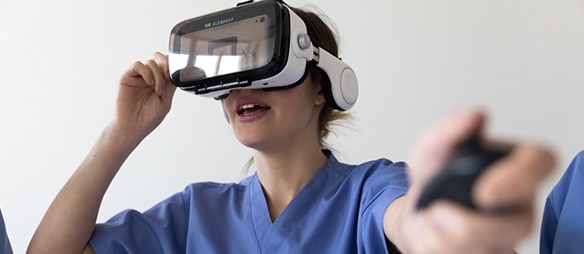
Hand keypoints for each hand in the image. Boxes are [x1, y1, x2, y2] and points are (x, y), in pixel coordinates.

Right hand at [111, 52, 176, 142]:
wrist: (133, 127)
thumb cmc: (147, 118)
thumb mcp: (166, 101)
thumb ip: (170, 85)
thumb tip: (176, 72)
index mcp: (160, 83)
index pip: (168, 66)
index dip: (173, 67)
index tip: (176, 76)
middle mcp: (150, 78)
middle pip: (160, 59)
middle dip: (166, 65)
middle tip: (168, 78)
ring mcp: (139, 77)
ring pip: (151, 62)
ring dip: (157, 75)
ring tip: (158, 90)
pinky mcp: (128, 77)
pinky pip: (137, 65)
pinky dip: (146, 71)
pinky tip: (149, 83)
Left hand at [394, 109, 555, 252]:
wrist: (419, 211)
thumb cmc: (436, 177)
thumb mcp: (431, 149)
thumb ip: (448, 129)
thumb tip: (475, 115)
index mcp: (514, 165)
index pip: (540, 164)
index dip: (520, 178)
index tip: (484, 191)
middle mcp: (518, 202)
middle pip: (519, 223)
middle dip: (471, 225)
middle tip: (437, 212)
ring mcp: (507, 234)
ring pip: (492, 248)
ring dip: (447, 237)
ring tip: (426, 220)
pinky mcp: (491, 253)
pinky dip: (439, 248)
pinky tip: (429, 233)